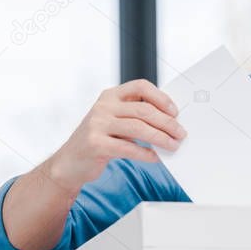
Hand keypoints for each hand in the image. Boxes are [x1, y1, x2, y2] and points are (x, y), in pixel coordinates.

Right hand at [46, 78, 186, 195]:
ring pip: (138, 128)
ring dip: (161, 138)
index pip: (140, 86)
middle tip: (180, 133)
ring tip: (173, 146)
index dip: (160, 97)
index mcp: (110, 96)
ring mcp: (97, 124)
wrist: (70, 162)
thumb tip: (169, 122)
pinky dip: (145, 153)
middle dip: (167, 123)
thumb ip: (134, 117)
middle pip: (143, 110)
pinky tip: (155, 157)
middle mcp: (103, 107)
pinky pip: (128, 148)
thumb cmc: (98, 141)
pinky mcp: (96, 144)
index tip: (175, 111)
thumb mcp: (113, 121)